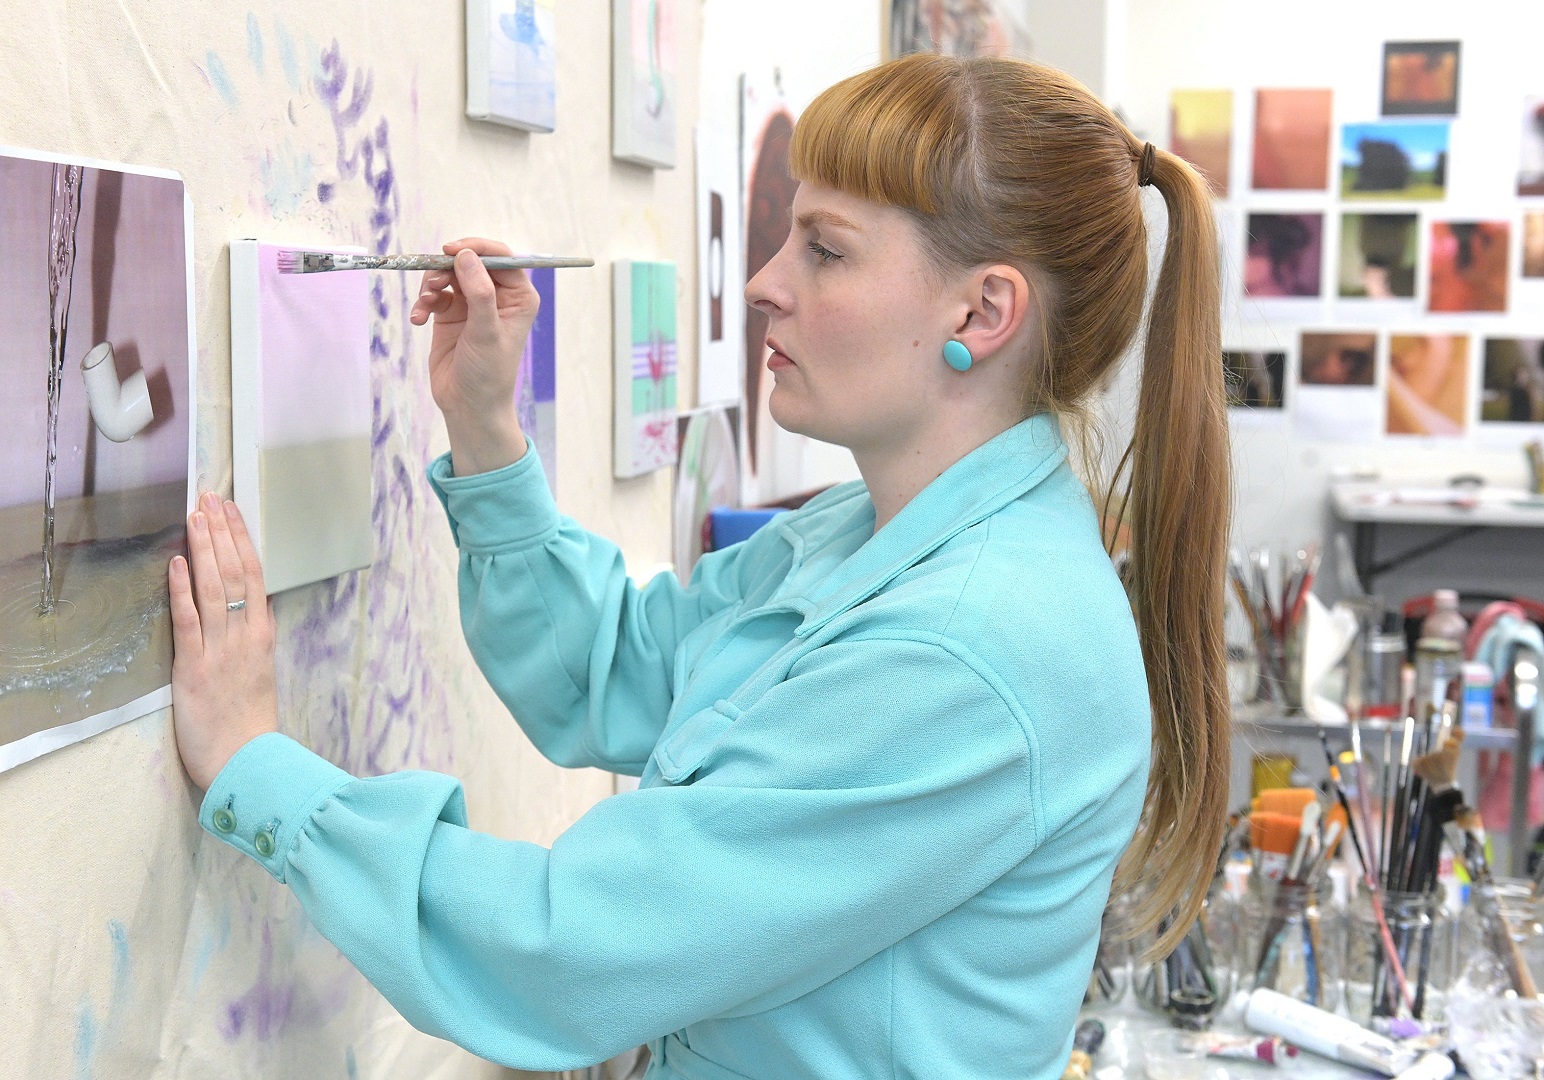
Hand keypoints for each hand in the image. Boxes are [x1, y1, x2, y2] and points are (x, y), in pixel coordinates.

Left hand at [168, 492, 279, 790]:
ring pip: (215, 588)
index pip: (254, 575)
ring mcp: (221, 650)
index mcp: (262, 636)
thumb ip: (252, 642)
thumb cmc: (251, 727)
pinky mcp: (196, 669)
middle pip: (236, 572)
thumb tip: (246, 613)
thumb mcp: (260, 676)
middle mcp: (245, 636)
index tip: (229, 510)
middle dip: (222, 532)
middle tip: (210, 497)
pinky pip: (190, 621)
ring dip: (204, 549)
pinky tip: (178, 562)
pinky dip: (183, 590)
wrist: (247, 764)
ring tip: (196, 516)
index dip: (241, 539)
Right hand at [410, 237, 532, 473]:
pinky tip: (418, 319)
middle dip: (447, 267)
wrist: (468, 405)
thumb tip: (466, 256)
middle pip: (470, 262)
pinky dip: (423, 302)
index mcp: (518, 297)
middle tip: (431, 281)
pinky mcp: (450, 314)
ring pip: (448, 275)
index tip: (452, 251)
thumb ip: (479, 292)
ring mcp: (472, 304)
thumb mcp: (486, 331)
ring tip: (424, 303)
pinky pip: (434, 294)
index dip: (476, 249)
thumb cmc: (488, 372)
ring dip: (431, 284)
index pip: (500, 258)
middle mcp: (497, 296)